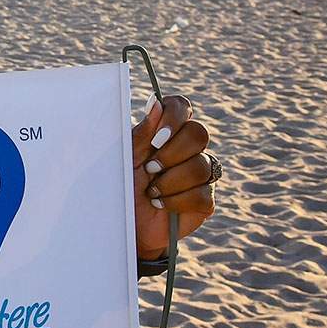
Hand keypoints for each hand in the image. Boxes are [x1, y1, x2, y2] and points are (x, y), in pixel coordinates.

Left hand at [132, 94, 215, 258]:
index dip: (175, 116)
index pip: (182, 107)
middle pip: (199, 134)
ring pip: (203, 166)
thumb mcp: (126, 158)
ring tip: (150, 191)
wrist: (124, 223)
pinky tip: (160, 204)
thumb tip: (155, 104)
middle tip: (149, 168)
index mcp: (166, 132)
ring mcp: (200, 174)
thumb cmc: (121, 185)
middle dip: (172, 153)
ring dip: (171, 181)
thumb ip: (142, 133)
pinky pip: (203, 194)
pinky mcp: (205, 200)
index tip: (157, 136)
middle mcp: (187, 149)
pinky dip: (176, 201)